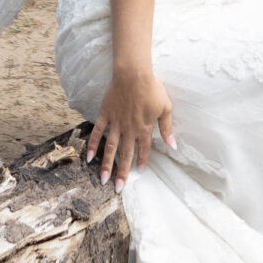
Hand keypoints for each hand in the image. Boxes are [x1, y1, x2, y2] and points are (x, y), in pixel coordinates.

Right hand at [86, 69, 174, 186]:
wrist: (133, 74)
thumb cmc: (152, 88)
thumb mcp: (165, 108)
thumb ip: (167, 128)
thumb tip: (173, 146)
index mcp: (144, 128)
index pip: (143, 149)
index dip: (141, 161)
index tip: (138, 172)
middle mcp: (129, 129)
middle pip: (125, 154)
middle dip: (122, 172)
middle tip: (118, 188)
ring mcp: (116, 123)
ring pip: (111, 148)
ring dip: (107, 165)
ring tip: (103, 179)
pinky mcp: (105, 115)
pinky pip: (98, 132)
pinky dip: (93, 144)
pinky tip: (89, 157)